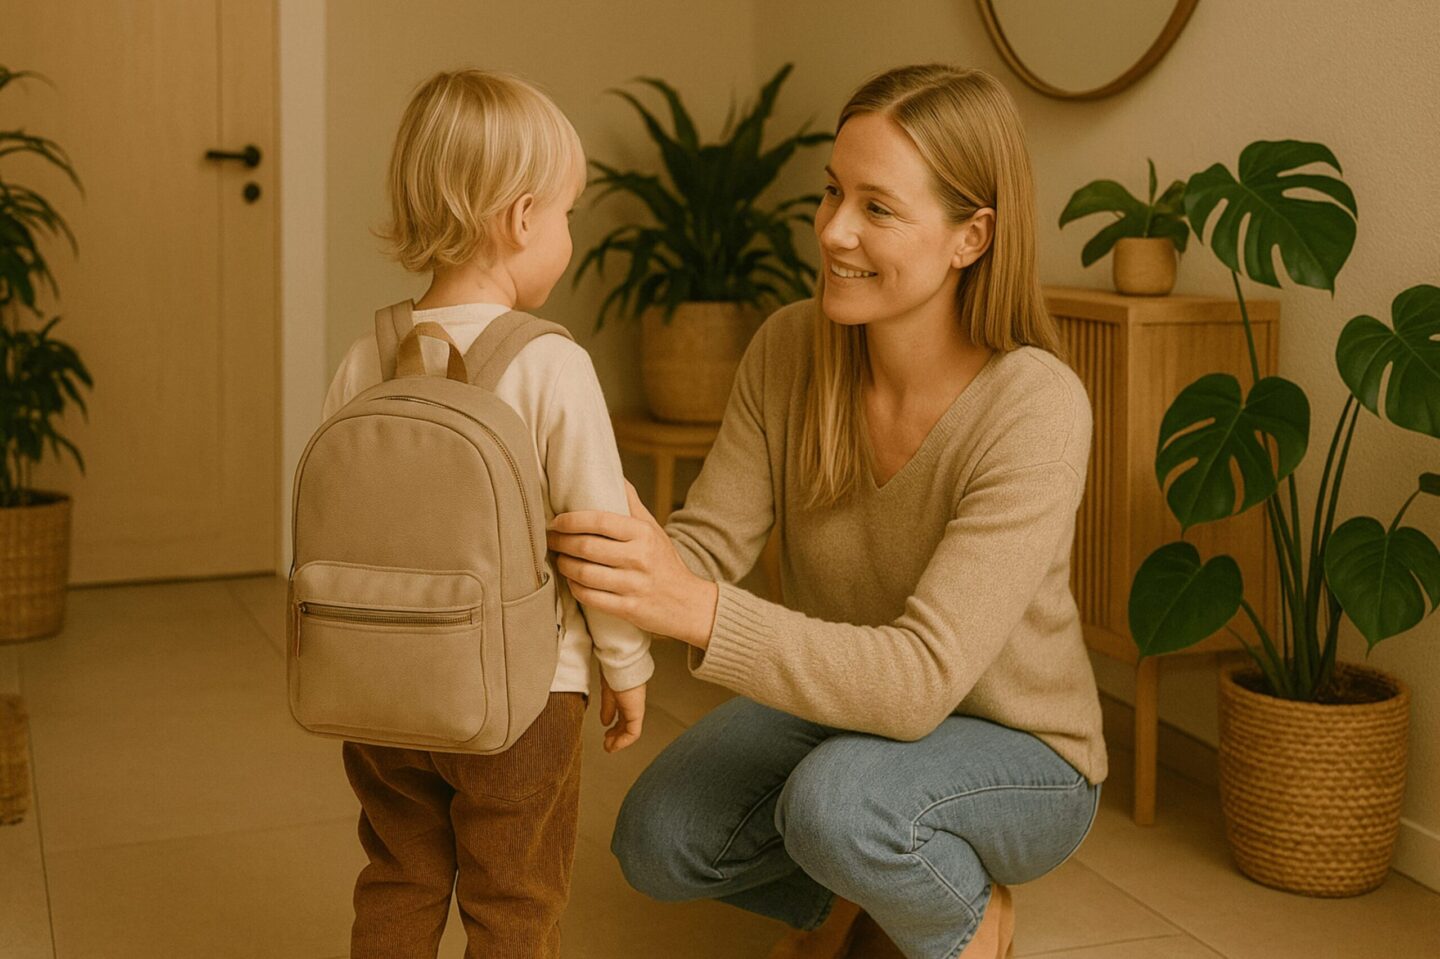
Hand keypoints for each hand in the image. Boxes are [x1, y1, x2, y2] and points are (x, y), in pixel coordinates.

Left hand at [547, 482, 718, 647]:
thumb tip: (614, 474)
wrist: (689, 603)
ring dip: (564, 566)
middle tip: (550, 540)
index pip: (599, 521)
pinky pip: (590, 598)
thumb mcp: (653, 529)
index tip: (556, 521)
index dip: (571, 520)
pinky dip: (575, 588)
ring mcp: (634, 585)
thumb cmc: (664, 562)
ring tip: (558, 559)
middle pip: (587, 547)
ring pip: (585, 574)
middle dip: (561, 542)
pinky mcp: (629, 609)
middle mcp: (639, 558)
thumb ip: (631, 504)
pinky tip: (571, 581)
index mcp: (643, 534)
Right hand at [600, 673, 644, 751]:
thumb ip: (607, 709)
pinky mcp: (636, 713)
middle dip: (616, 737)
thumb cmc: (613, 673)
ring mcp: (635, 709)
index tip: (606, 734)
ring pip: (630, 731)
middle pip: (625, 725)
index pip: (622, 717)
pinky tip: (616, 746)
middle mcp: (631, 704)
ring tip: (610, 748)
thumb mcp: (607, 694)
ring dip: (619, 742)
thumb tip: (605, 721)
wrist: (620, 666)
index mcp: (625, 698)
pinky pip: (633, 732)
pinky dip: (624, 741)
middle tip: (608, 744)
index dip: (614, 728)